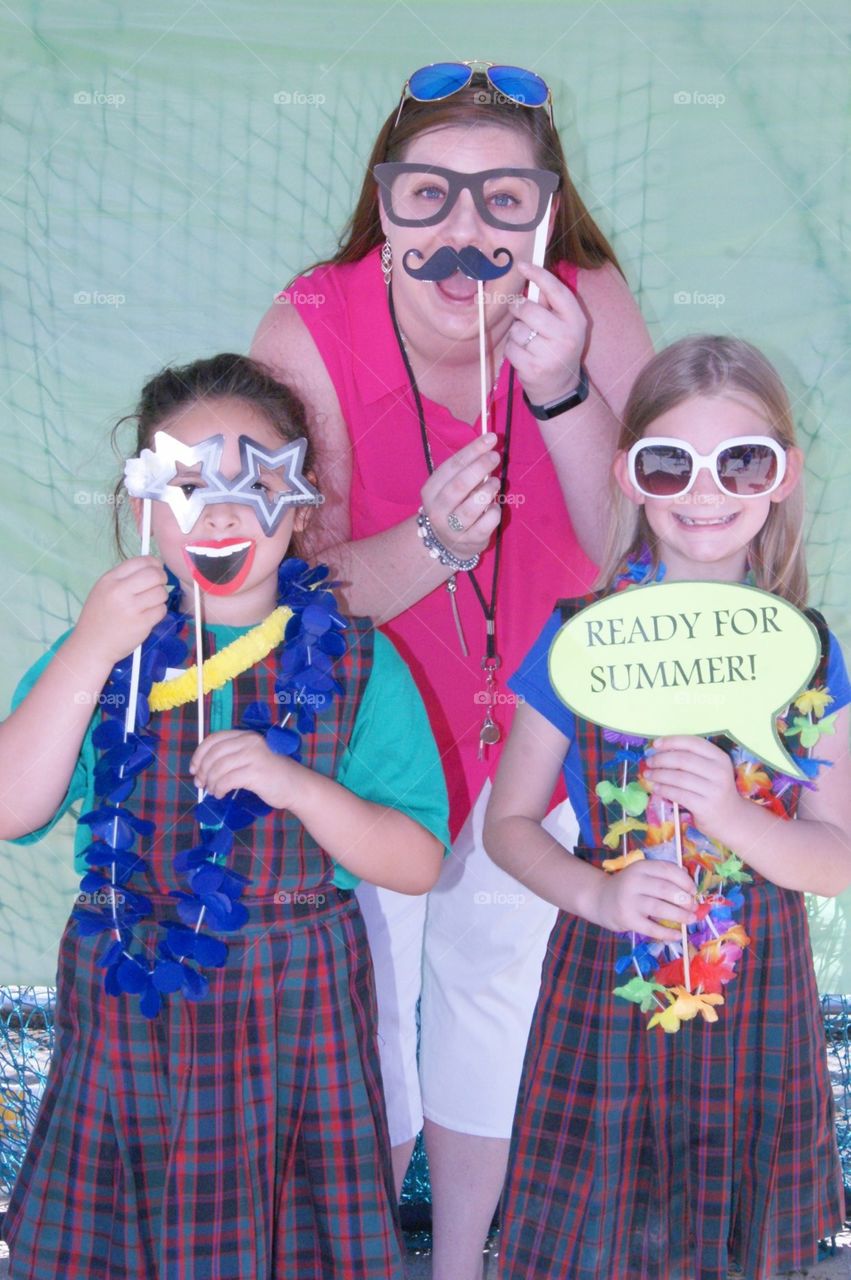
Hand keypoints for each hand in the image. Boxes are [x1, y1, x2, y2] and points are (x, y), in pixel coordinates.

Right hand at [75, 556, 168, 665]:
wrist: (92, 646)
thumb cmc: (99, 618)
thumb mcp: (103, 590)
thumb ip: (125, 578)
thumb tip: (154, 566)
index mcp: (109, 580)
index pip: (140, 561)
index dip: (154, 564)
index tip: (156, 570)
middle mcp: (119, 591)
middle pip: (155, 574)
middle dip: (162, 579)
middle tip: (159, 586)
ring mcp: (131, 608)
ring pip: (161, 593)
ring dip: (160, 598)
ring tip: (150, 604)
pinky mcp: (142, 623)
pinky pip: (161, 610)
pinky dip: (159, 612)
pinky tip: (148, 617)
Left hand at [189, 730, 300, 808]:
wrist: (296, 786)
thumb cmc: (272, 774)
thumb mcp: (250, 758)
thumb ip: (231, 757)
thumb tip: (201, 769)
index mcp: (246, 735)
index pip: (215, 739)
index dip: (200, 753)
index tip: (194, 768)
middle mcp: (249, 741)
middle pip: (214, 754)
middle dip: (202, 770)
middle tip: (201, 784)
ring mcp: (253, 756)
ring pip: (218, 768)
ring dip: (211, 782)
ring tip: (213, 791)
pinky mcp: (255, 772)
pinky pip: (227, 780)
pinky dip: (219, 789)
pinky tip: (221, 794)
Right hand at [420, 432, 501, 559]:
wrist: (446, 543)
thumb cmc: (452, 505)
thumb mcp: (450, 486)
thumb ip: (465, 469)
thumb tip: (489, 445)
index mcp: (430, 490)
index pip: (452, 466)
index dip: (473, 450)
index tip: (491, 438)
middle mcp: (437, 510)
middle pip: (459, 485)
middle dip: (480, 467)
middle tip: (496, 457)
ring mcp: (452, 528)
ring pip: (472, 507)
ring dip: (488, 490)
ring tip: (496, 483)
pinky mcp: (470, 541)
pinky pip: (486, 523)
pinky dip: (494, 511)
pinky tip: (494, 506)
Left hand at [505, 262, 586, 405]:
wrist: (559, 389)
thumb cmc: (558, 348)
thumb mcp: (565, 325)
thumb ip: (551, 303)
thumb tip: (532, 275)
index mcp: (576, 320)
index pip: (557, 291)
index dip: (539, 275)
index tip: (522, 265)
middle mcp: (566, 336)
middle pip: (529, 310)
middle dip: (518, 307)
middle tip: (519, 311)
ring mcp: (550, 355)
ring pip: (517, 330)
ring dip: (516, 333)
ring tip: (527, 341)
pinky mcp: (533, 369)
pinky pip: (510, 348)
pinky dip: (512, 350)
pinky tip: (524, 355)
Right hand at [593, 858, 696, 941]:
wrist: (600, 899)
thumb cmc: (629, 887)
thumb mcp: (643, 875)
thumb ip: (664, 876)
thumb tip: (690, 884)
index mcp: (641, 867)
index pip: (667, 870)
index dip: (685, 880)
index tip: (694, 891)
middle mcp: (634, 881)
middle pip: (665, 889)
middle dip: (685, 899)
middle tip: (694, 907)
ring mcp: (629, 901)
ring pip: (660, 908)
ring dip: (680, 915)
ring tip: (691, 920)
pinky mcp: (627, 919)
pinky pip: (651, 928)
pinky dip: (667, 933)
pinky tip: (677, 935)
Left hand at [643, 736, 747, 844]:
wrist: (731, 818)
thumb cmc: (714, 790)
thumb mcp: (711, 771)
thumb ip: (692, 759)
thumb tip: (660, 750)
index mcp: (720, 758)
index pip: (693, 743)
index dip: (672, 741)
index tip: (655, 744)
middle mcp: (719, 772)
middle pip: (683, 760)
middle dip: (661, 759)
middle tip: (649, 762)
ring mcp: (713, 790)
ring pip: (678, 778)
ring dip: (659, 775)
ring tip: (648, 775)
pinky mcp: (705, 806)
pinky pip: (678, 794)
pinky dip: (663, 789)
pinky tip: (656, 788)